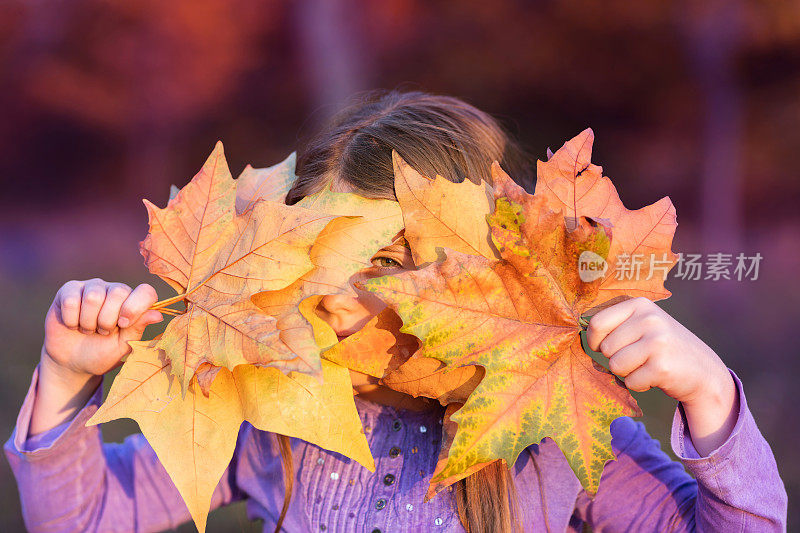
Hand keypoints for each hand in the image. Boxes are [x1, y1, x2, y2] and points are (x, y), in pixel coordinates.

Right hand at [42, 278, 163, 382]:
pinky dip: (71, 320)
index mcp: (133, 303)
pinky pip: (71, 300)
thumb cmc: (102, 353)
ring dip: (88, 321)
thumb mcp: (123, 346)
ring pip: (93, 296)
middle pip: (118, 292)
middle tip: (102, 332)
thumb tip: (158, 315)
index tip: (123, 325)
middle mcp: (115, 290)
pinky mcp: (69, 289)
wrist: (72, 362)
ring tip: (88, 329)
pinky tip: (72, 324)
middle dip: (107, 319)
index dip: (135, 307)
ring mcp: (92, 287)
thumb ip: (138, 328)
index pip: (146, 291)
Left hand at [586, 297, 737, 454]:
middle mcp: (649, 319)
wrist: (702, 370)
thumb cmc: (661, 347)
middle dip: (616, 359)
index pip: (596, 323)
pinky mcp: (662, 366)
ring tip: (646, 366)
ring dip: (627, 373)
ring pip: (615, 366)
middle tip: (638, 358)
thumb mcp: (642, 324)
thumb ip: (614, 323)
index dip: (595, 341)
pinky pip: (631, 381)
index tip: (604, 347)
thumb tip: (575, 324)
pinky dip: (639, 384)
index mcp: (639, 305)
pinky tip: (656, 376)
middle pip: (606, 348)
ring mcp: (657, 341)